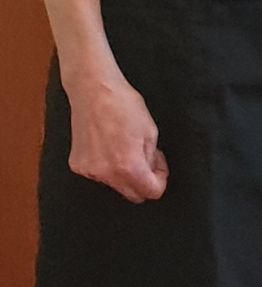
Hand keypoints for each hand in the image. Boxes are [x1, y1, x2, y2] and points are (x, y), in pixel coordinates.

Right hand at [67, 68, 167, 202]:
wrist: (93, 92)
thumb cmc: (124, 106)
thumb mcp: (150, 131)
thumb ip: (152, 158)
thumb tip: (153, 172)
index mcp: (128, 166)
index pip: (150, 192)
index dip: (160, 181)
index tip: (159, 167)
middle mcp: (106, 174)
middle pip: (132, 195)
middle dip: (143, 181)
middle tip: (146, 159)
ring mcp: (88, 171)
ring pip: (114, 185)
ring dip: (124, 175)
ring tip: (125, 148)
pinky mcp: (77, 165)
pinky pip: (98, 175)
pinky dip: (107, 167)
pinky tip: (108, 146)